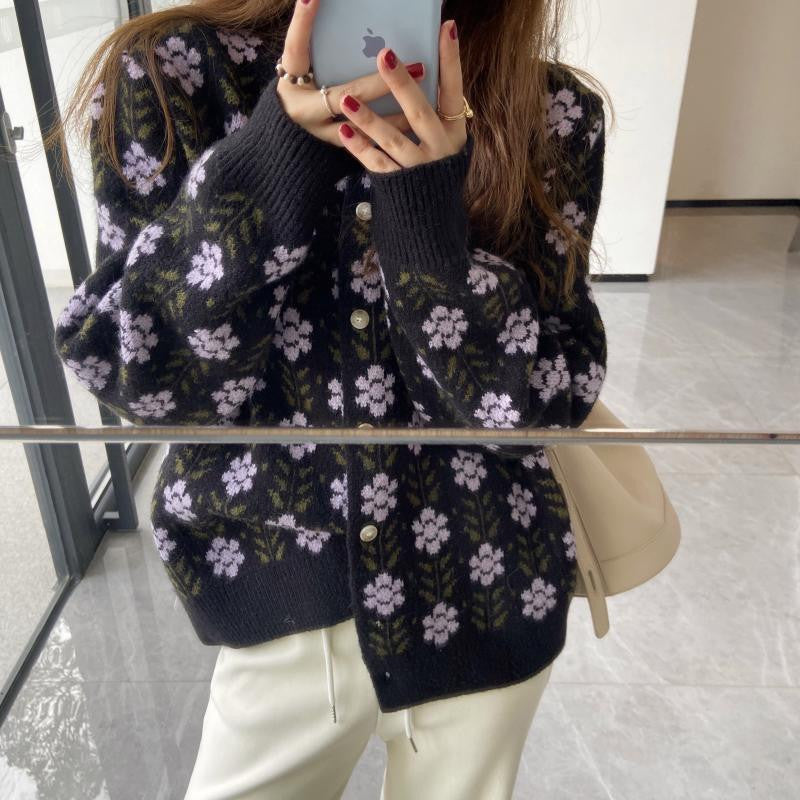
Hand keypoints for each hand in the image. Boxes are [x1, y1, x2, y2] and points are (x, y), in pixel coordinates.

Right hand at [276, 0, 424, 146]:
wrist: (291, 137)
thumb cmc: (299, 90)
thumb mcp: (301, 68)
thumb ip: (313, 44)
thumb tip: (328, 10)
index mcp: (290, 83)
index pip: (296, 49)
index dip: (302, 23)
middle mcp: (305, 112)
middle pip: (342, 96)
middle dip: (377, 83)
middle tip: (412, 65)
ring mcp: (322, 134)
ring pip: (360, 127)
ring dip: (393, 113)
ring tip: (419, 97)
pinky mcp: (338, 149)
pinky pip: (367, 144)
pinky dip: (390, 132)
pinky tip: (413, 123)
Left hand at [335, 19, 467, 172]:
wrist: (432, 214)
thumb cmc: (435, 164)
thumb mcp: (444, 137)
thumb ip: (433, 109)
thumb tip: (418, 65)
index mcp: (453, 131)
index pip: (453, 91)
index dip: (451, 61)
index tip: (446, 28)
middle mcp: (439, 149)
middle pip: (419, 113)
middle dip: (402, 84)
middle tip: (384, 55)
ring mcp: (418, 167)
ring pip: (393, 140)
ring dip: (370, 119)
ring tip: (348, 99)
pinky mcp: (399, 183)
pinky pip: (378, 163)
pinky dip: (361, 148)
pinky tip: (345, 131)